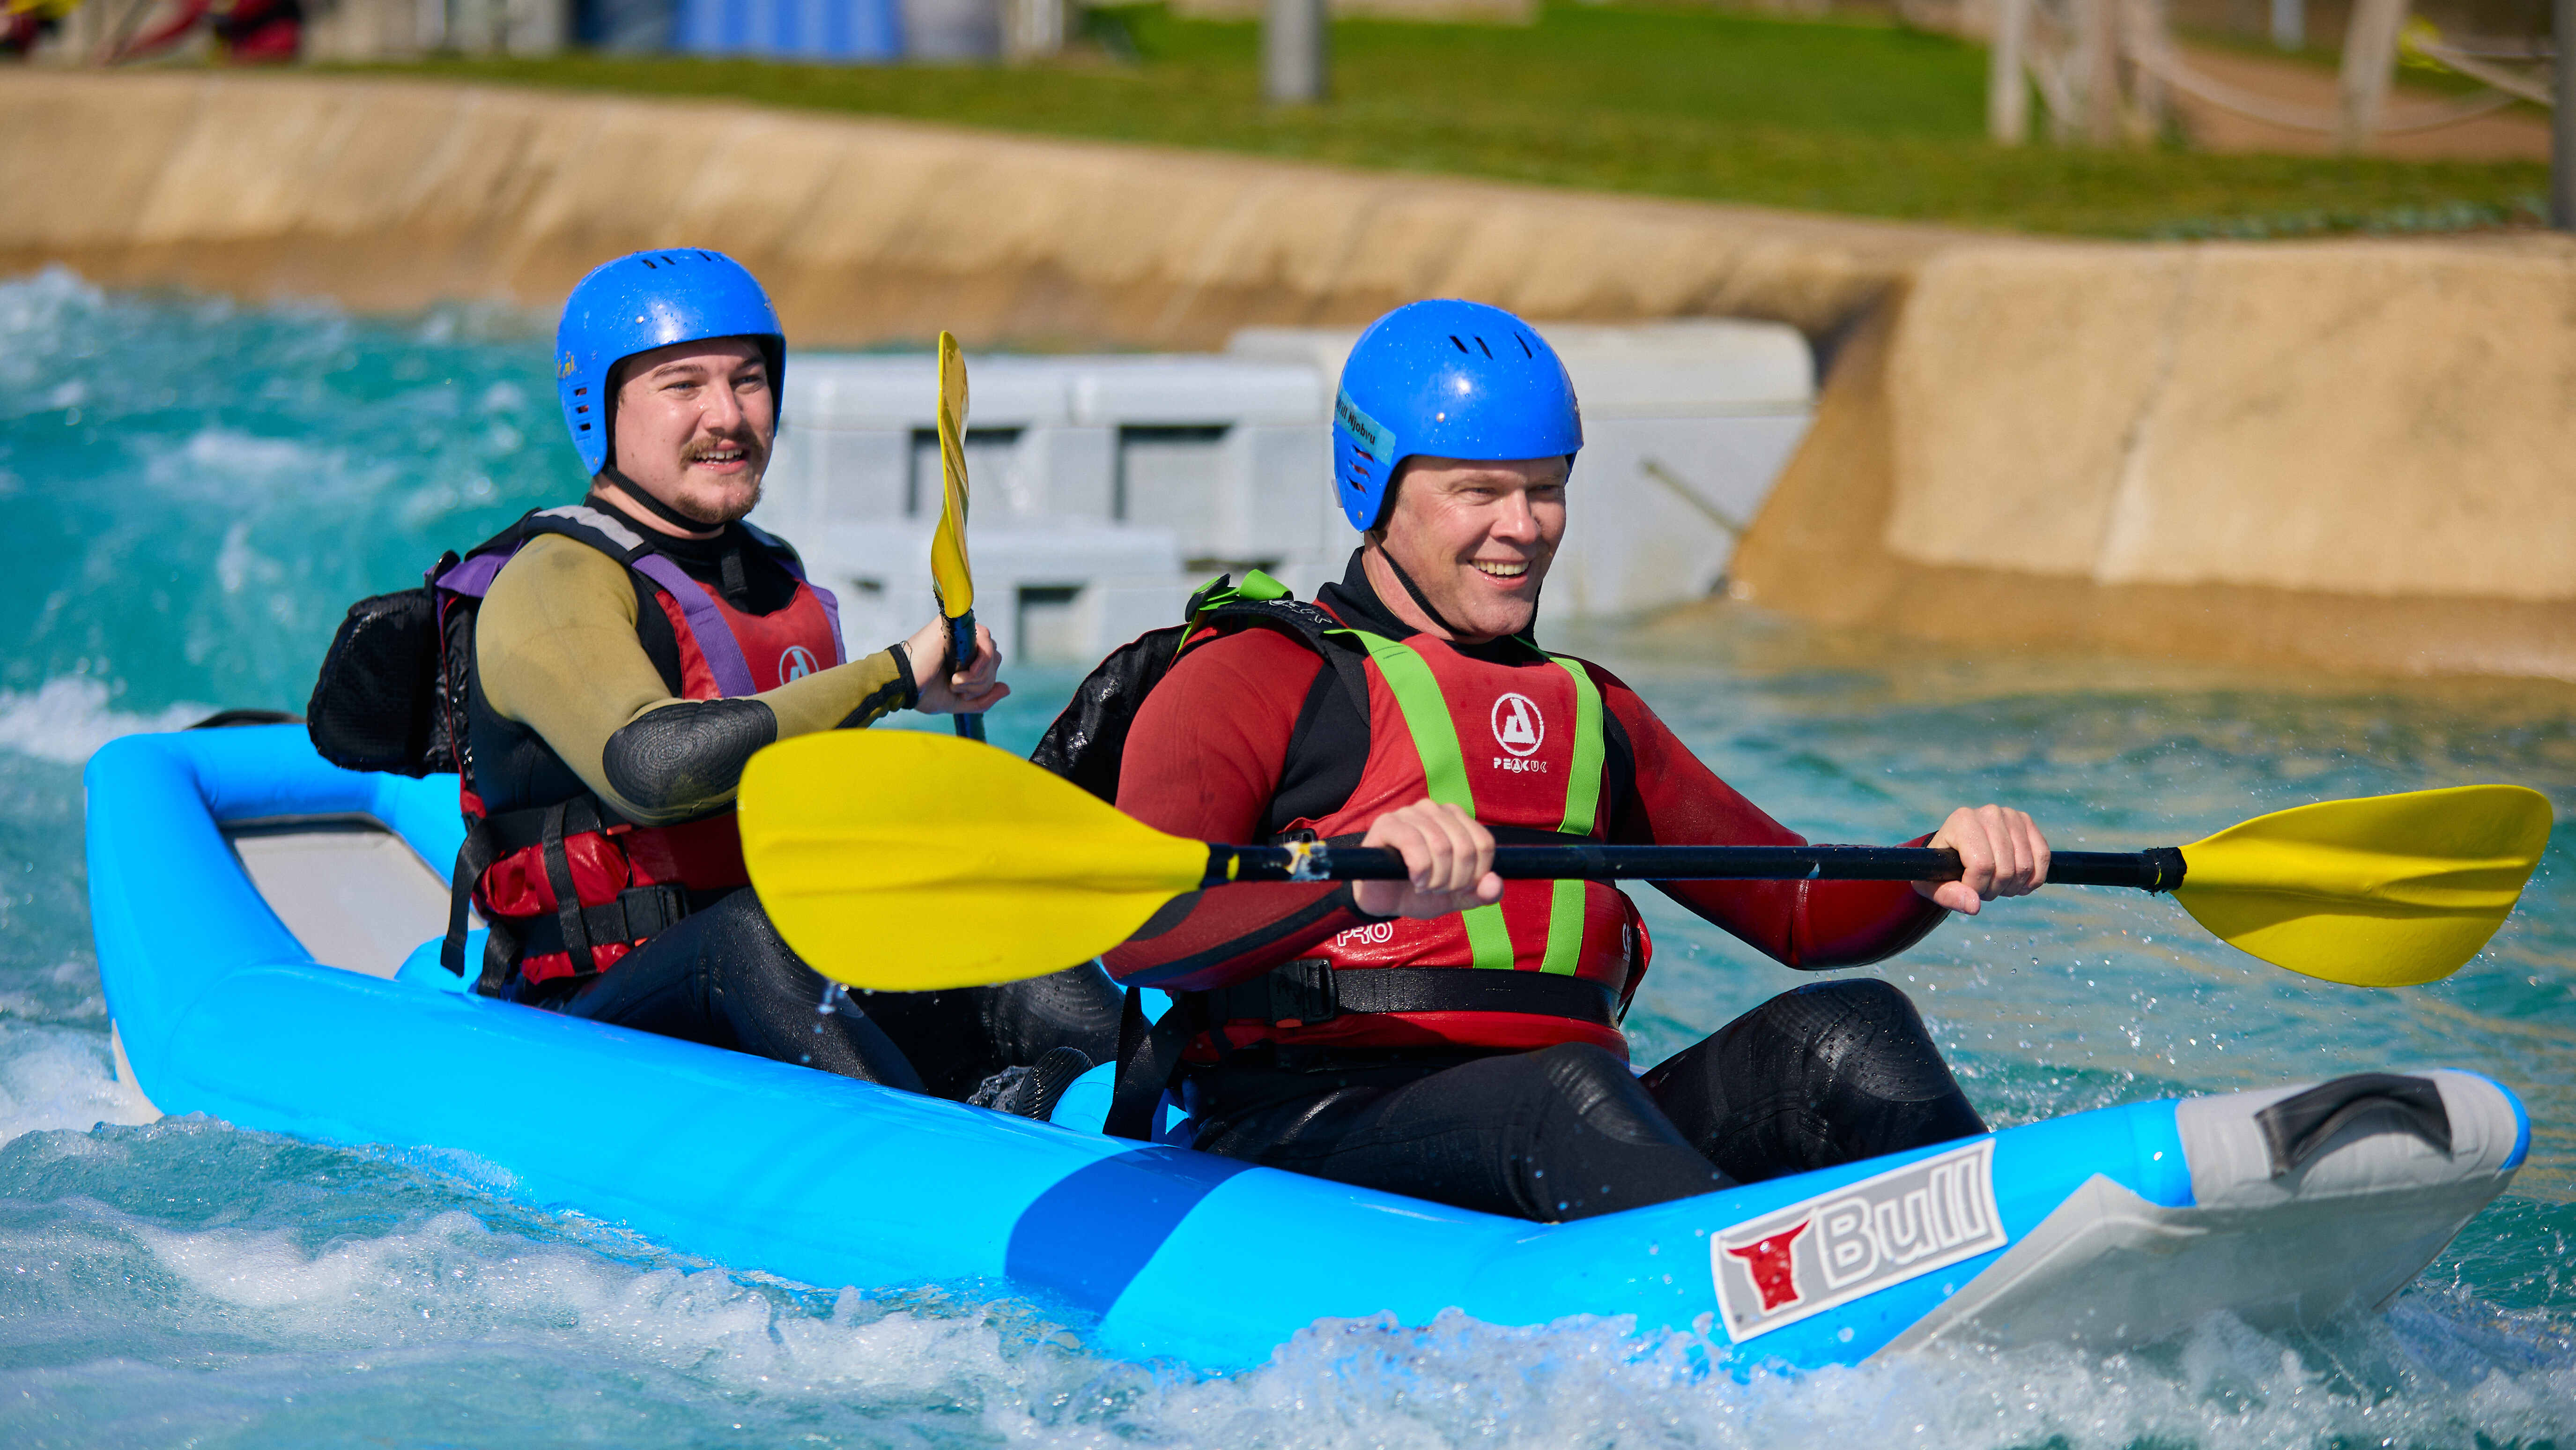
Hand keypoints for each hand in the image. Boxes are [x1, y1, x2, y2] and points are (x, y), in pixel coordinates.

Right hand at [904, 616, 1010, 714]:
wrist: (902, 684)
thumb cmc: (923, 691)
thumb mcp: (958, 702)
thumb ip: (983, 699)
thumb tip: (1007, 688)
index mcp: (966, 656)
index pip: (992, 665)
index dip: (983, 684)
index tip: (962, 694)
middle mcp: (965, 641)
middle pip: (995, 660)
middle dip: (980, 683)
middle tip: (955, 687)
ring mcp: (961, 631)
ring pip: (992, 654)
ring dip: (977, 677)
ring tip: (954, 682)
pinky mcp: (955, 624)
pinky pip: (986, 640)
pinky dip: (981, 663)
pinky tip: (962, 674)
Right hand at [1351, 801, 1503, 918]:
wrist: (1383, 900)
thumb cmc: (1419, 892)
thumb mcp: (1457, 897)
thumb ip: (1481, 893)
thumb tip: (1495, 883)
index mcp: (1456, 819)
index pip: (1484, 843)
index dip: (1476, 874)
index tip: (1459, 889)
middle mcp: (1434, 810)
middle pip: (1464, 847)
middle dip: (1455, 880)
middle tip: (1438, 891)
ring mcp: (1409, 813)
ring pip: (1441, 846)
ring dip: (1436, 879)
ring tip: (1424, 887)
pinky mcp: (1387, 824)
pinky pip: (1413, 843)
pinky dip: (1419, 870)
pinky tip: (1414, 880)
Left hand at [1916, 804, 2049, 914]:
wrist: (1954, 848)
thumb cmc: (1940, 868)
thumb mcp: (1932, 884)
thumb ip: (1949, 896)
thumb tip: (1974, 905)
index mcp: (1962, 821)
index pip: (1981, 866)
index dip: (1977, 887)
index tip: (1967, 889)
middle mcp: (1989, 813)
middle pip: (2005, 869)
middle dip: (1995, 889)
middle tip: (1983, 888)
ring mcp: (2011, 816)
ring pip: (2025, 867)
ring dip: (2013, 886)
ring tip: (1996, 883)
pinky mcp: (2028, 823)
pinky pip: (2043, 857)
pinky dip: (2034, 879)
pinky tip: (2019, 883)